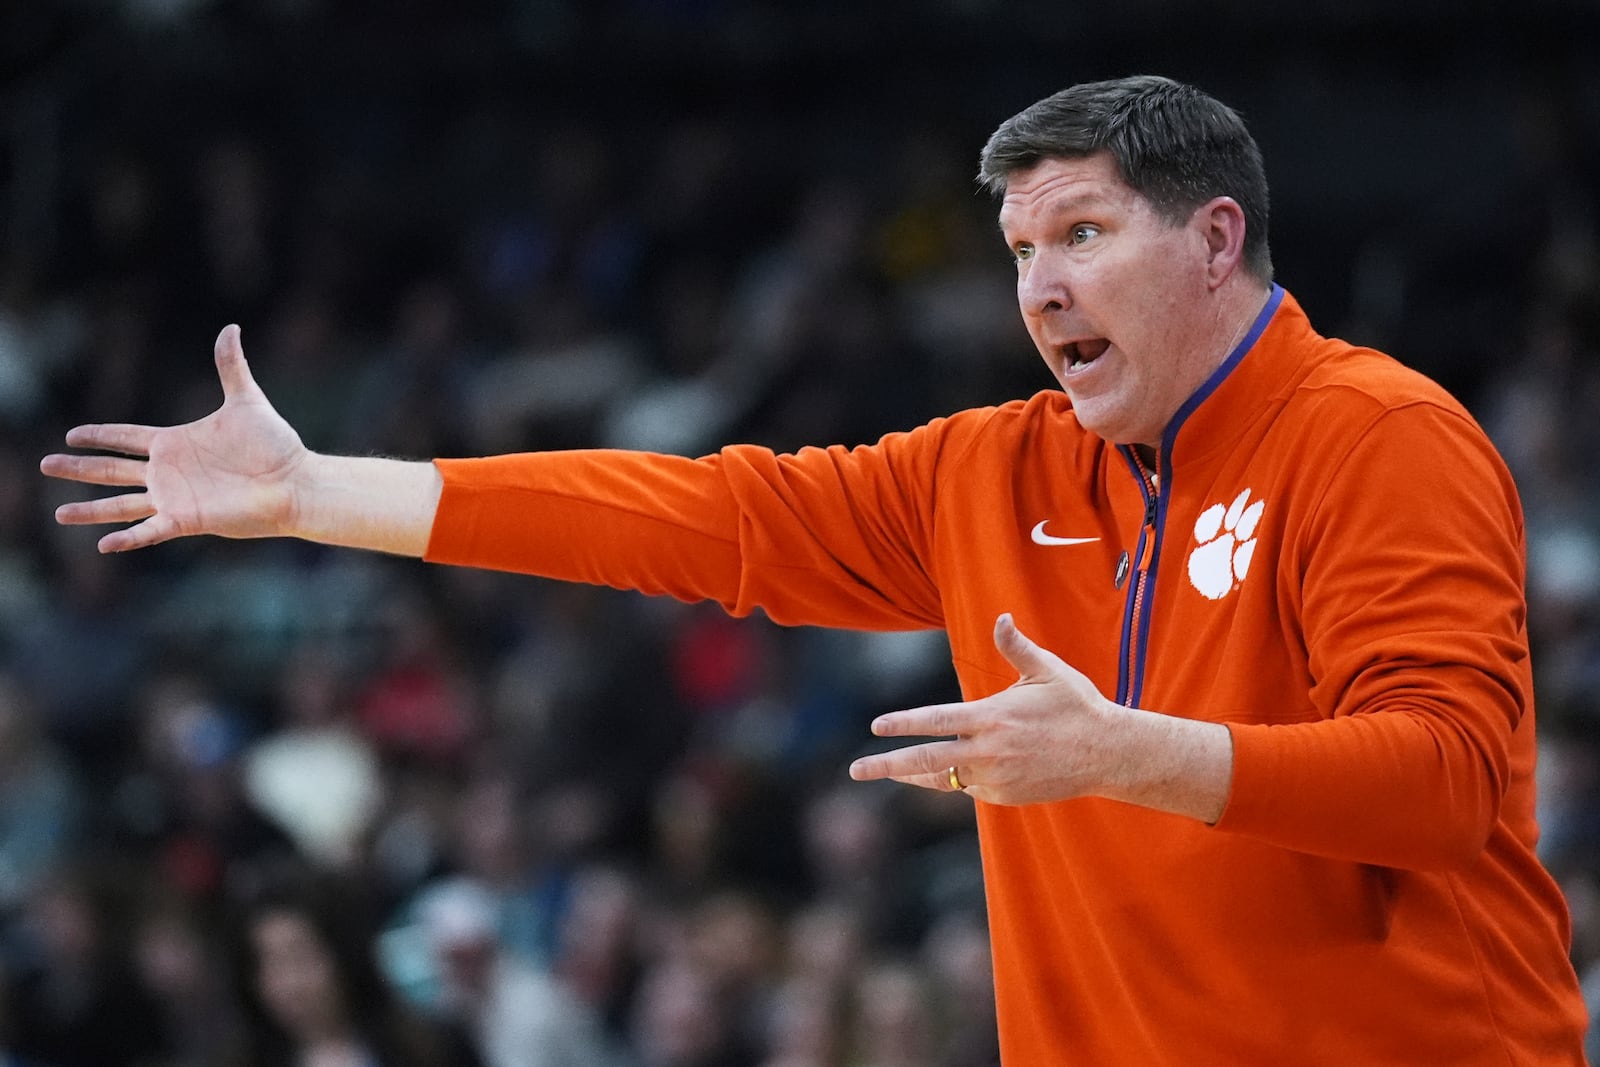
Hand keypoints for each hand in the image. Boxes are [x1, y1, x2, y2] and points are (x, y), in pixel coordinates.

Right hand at [41, 325, 309, 551]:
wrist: (294, 481)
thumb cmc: (275, 445)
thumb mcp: (246, 399)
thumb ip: (230, 366)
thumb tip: (230, 328)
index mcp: (175, 442)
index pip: (126, 438)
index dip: (99, 436)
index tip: (71, 436)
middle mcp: (169, 471)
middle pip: (112, 469)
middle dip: (79, 469)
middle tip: (45, 465)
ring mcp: (175, 497)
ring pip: (121, 504)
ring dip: (90, 509)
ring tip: (58, 514)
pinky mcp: (187, 519)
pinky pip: (150, 531)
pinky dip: (127, 538)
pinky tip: (103, 545)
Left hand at [849, 613, 1122, 804]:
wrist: (1108, 754)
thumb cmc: (1077, 705)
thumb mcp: (1048, 671)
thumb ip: (1017, 647)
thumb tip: (1001, 617)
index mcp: (992, 718)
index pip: (936, 721)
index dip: (903, 723)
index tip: (875, 726)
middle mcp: (989, 752)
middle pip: (927, 761)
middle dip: (887, 766)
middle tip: (856, 769)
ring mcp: (996, 779)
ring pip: (945, 778)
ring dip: (917, 775)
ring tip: (891, 773)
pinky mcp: (1005, 797)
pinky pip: (971, 788)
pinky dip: (960, 778)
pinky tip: (961, 768)